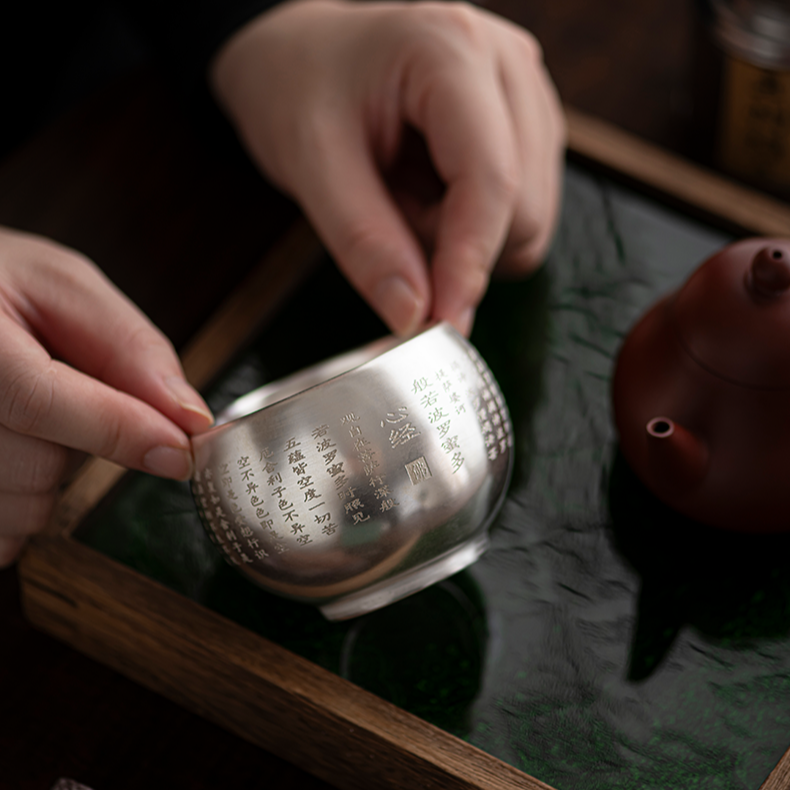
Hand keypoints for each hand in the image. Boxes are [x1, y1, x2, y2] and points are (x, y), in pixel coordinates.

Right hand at [0, 228, 212, 566]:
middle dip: (82, 447)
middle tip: (68, 401)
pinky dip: (22, 505)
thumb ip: (129, 349)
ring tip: (30, 423)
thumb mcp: (64, 288)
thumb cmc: (0, 286)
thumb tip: (188, 418)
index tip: (179, 451)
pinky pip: (1, 535)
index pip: (38, 400)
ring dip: (49, 479)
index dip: (117, 430)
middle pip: (37, 467)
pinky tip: (13, 455)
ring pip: (21, 508)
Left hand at [210, 0, 564, 336]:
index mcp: (451, 50)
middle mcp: (505, 64)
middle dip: (457, 245)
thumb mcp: (310, 162)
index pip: (490, 178)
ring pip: (530, 217)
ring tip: (404, 198)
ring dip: (464, 236)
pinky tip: (429, 194)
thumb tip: (413, 314)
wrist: (297, 55)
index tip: (443, 321)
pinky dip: (471, 226)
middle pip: (523, 207)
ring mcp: (522, 92)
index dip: (469, 261)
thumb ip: (364, 242)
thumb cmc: (296, 86)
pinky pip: (519, 210)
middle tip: (391, 221)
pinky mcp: (522, 124)